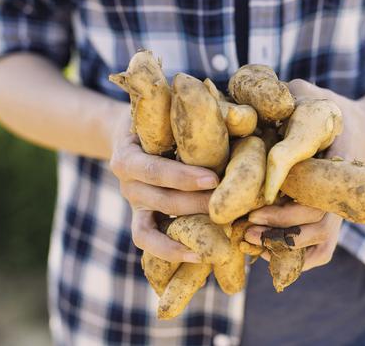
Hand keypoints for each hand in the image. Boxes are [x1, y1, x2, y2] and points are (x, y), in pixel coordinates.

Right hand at [109, 110, 217, 262]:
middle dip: (197, 204)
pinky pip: (148, 240)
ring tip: (222, 233)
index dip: (183, 176)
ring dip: (189, 230)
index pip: (154, 169)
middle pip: (161, 199)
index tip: (214, 178)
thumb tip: (238, 113)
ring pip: (155, 226)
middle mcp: (126, 182)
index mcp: (127, 153)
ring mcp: (133, 203)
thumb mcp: (168, 106)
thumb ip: (195, 109)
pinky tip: (197, 257)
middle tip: (231, 207)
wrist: (132, 130)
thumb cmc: (160, 113)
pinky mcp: (140, 217)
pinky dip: (168, 252)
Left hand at [244, 79, 364, 270]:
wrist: (362, 128)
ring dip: (286, 247)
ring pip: (321, 241)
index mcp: (339, 160)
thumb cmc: (328, 110)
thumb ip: (288, 94)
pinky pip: (322, 250)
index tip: (257, 204)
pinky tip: (266, 253)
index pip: (317, 189)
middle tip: (247, 225)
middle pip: (318, 221)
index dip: (288, 203)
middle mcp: (343, 190)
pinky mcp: (333, 218)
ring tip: (249, 242)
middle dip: (281, 227)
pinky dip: (299, 259)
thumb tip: (255, 102)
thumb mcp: (310, 94)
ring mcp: (340, 208)